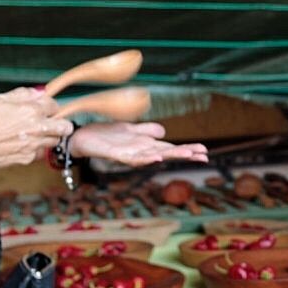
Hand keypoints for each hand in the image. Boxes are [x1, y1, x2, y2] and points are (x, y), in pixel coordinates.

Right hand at [0, 88, 71, 171]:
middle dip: (60, 122)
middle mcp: (36, 128)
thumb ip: (22, 95)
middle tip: (51, 122)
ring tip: (36, 133)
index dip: (49, 105)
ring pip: (56, 141)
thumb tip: (37, 93)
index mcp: (30, 111)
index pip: (55, 105)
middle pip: (65, 126)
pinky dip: (37, 149)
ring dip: (50, 136)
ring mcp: (33, 145)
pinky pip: (41, 153)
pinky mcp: (28, 158)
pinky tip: (25, 144)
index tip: (45, 107)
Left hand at [69, 122, 208, 166]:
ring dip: (171, 156)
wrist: (82, 138)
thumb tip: (164, 132)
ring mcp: (130, 154)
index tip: (205, 151)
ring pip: (155, 156)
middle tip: (204, 156)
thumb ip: (146, 130)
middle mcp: (140, 151)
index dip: (187, 149)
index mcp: (145, 145)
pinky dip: (146, 159)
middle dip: (185, 154)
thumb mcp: (129, 128)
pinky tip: (157, 157)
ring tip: (188, 155)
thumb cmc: (105, 135)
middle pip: (167, 153)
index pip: (171, 147)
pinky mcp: (117, 155)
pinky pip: (133, 158)